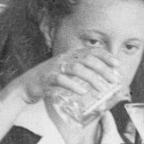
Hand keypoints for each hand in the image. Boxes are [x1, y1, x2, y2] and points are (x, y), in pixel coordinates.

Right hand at [10, 46, 125, 110]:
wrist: (26, 87)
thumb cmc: (50, 82)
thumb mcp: (68, 76)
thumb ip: (82, 78)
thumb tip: (105, 86)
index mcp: (70, 56)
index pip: (91, 51)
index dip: (105, 56)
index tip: (117, 64)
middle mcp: (64, 59)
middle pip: (87, 59)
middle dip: (103, 69)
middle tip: (114, 81)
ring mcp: (55, 67)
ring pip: (76, 69)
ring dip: (91, 78)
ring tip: (102, 89)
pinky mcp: (46, 78)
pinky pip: (60, 80)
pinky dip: (72, 85)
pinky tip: (82, 92)